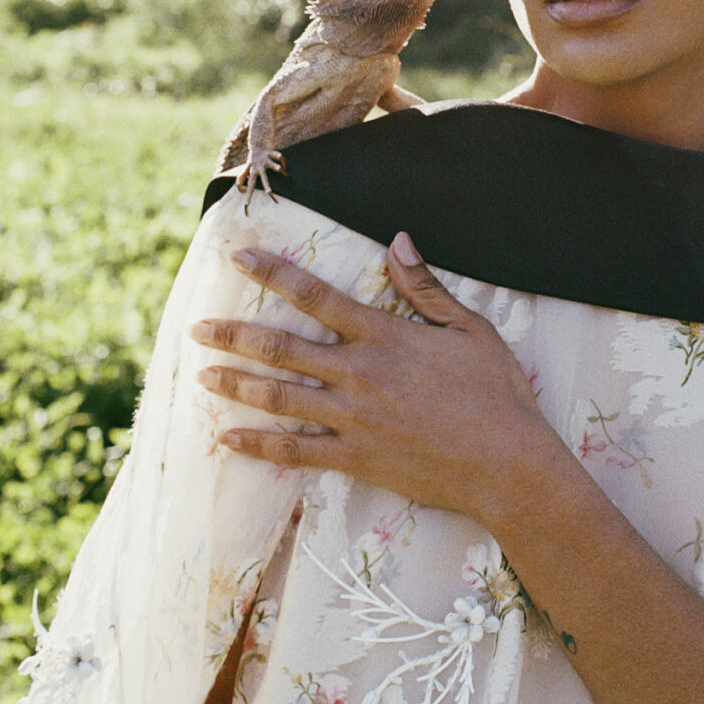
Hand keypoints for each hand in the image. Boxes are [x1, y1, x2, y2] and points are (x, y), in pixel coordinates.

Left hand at [192, 235, 553, 527]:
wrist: (506, 463)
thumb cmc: (496, 393)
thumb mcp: (469, 329)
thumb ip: (425, 287)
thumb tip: (397, 241)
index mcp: (384, 336)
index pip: (316, 295)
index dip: (273, 273)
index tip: (238, 258)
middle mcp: (359, 373)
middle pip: (282, 347)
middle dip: (234, 335)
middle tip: (197, 328)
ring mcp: (352, 418)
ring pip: (279, 397)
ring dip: (236, 383)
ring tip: (202, 375)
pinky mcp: (354, 456)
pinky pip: (294, 451)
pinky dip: (257, 445)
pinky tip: (227, 439)